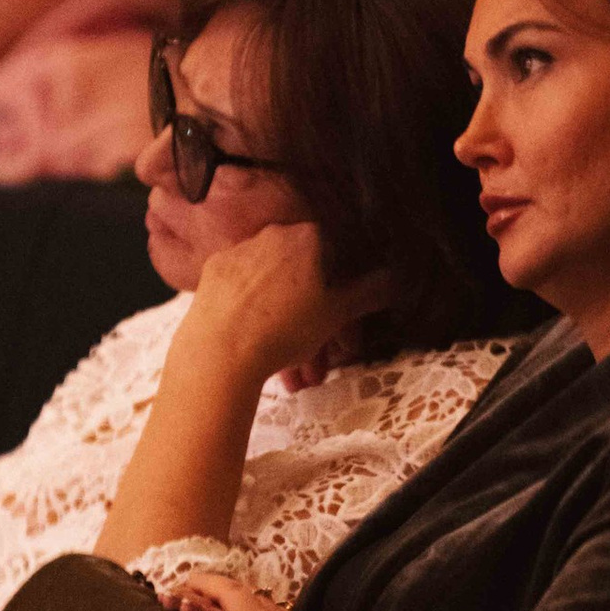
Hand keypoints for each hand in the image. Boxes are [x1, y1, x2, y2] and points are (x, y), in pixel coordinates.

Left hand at [180, 223, 383, 390]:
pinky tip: (259, 347)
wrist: (220, 350)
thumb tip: (395, 277)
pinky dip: (255, 316)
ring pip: (274, 289)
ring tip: (292, 376)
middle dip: (315, 322)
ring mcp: (240, 251)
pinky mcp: (214, 271)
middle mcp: (273, 234)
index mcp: (308, 236)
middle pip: (303, 276)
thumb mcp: (337, 313)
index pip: (337, 256)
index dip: (343, 293)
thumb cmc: (285, 328)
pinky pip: (245, 291)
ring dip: (287, 328)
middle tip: (317, 361)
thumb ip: (369, 292)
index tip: (343, 326)